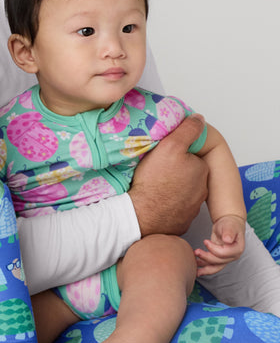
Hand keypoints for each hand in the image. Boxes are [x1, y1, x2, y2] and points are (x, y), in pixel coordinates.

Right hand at [130, 115, 208, 236]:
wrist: (141, 216)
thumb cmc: (154, 182)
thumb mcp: (170, 146)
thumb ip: (187, 130)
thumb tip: (198, 119)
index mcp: (202, 170)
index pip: (192, 156)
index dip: (177, 154)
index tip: (164, 156)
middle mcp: (201, 191)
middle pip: (188, 174)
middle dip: (177, 172)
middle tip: (157, 170)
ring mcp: (191, 209)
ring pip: (182, 192)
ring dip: (172, 189)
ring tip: (154, 186)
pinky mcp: (179, 222)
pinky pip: (174, 209)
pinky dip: (167, 205)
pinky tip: (154, 201)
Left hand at [195, 213, 245, 274]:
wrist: (228, 224)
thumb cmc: (229, 223)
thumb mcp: (229, 226)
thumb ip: (229, 232)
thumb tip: (227, 240)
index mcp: (237, 249)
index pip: (223, 253)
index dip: (213, 249)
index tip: (205, 241)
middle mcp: (233, 256)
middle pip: (218, 261)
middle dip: (206, 257)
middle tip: (196, 251)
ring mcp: (226, 258)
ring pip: (215, 267)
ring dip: (204, 269)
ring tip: (193, 269)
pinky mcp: (219, 258)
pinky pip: (212, 266)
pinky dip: (203, 268)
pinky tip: (195, 269)